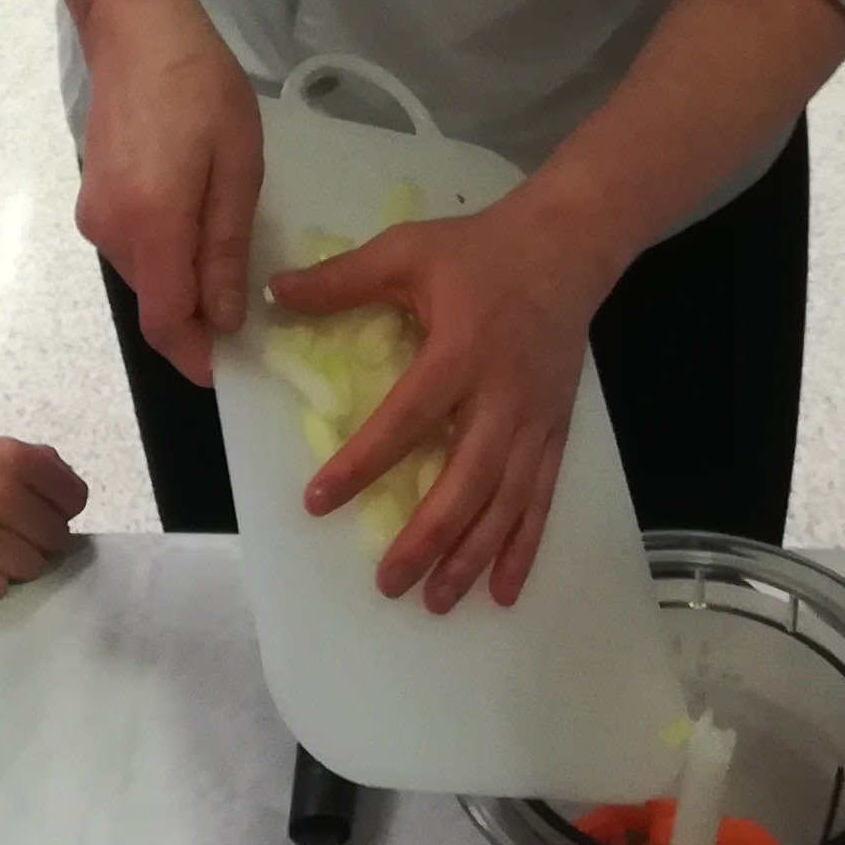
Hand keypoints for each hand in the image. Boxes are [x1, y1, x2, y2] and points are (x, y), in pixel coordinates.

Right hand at [0, 430, 89, 602]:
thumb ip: (20, 467)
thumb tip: (61, 491)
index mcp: (11, 459)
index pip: (74, 499)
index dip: (60, 511)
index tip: (40, 516)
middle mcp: (2, 497)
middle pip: (54, 540)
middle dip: (36, 542)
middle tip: (3, 539)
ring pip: (28, 569)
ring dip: (9, 566)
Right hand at [75, 0, 262, 382]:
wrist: (138, 29)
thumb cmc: (200, 87)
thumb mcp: (237, 166)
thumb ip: (225, 248)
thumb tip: (222, 319)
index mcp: (151, 224)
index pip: (165, 321)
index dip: (193, 356)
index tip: (227, 372)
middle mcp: (111, 231)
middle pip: (155, 301)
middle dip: (197, 316)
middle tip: (247, 306)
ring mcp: (94, 215)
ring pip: (144, 275)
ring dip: (182, 280)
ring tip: (226, 249)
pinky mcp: (92, 199)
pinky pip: (134, 246)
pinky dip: (165, 252)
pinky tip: (195, 217)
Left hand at [268, 184, 626, 614]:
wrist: (568, 244)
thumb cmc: (481, 250)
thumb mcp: (408, 249)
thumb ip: (344, 278)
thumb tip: (275, 294)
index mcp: (461, 350)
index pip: (407, 417)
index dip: (363, 463)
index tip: (318, 501)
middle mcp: (502, 395)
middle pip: (466, 479)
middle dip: (427, 537)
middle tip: (387, 583)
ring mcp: (534, 419)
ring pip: (504, 501)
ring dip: (471, 555)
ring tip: (435, 600)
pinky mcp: (555, 430)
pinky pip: (540, 498)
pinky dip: (522, 547)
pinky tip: (501, 591)